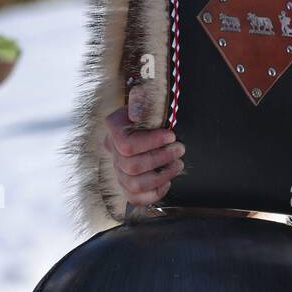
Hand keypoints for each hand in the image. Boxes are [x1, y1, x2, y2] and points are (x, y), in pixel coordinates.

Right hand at [101, 84, 184, 205]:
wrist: (152, 115)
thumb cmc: (152, 104)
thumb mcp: (148, 93)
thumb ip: (141, 99)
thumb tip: (135, 114)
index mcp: (114, 127)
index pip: (126, 145)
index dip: (151, 143)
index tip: (172, 136)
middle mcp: (112, 150)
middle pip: (131, 167)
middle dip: (161, 159)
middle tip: (180, 149)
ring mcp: (118, 168)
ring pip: (133, 185)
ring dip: (161, 177)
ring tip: (178, 164)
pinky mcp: (127, 183)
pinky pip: (135, 198)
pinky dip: (153, 194)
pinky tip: (167, 182)